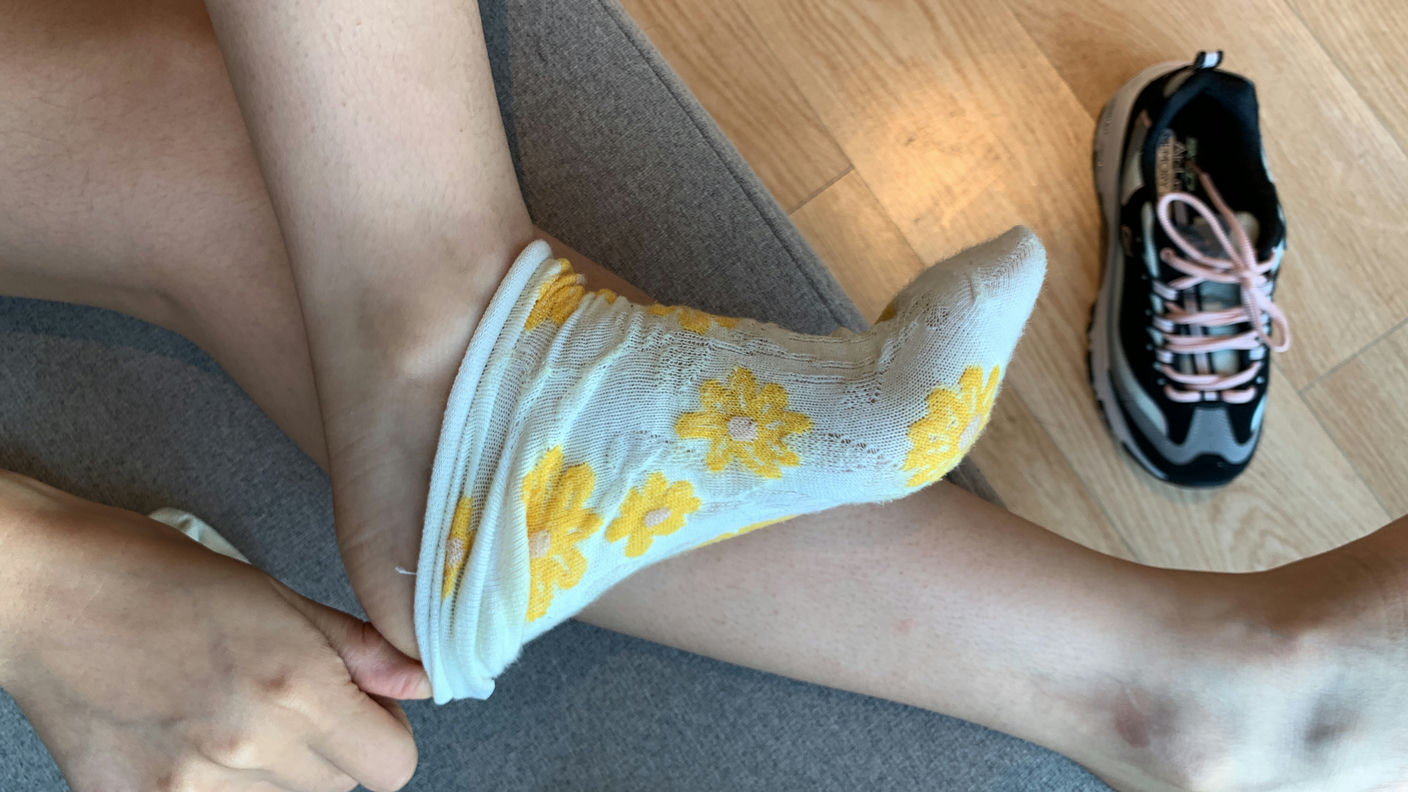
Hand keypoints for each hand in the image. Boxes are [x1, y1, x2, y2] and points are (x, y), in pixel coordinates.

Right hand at [0, 472, 425, 791]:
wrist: (47, 592)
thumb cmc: (155, 576)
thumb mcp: (276, 594)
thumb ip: (358, 648)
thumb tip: (418, 682)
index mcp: (294, 686)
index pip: (392, 765)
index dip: (385, 733)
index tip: (363, 710)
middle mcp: (247, 745)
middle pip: (339, 785)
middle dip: (330, 745)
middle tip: (288, 695)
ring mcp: (189, 786)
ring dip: (274, 769)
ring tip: (232, 708)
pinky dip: (217, 784)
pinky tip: (191, 735)